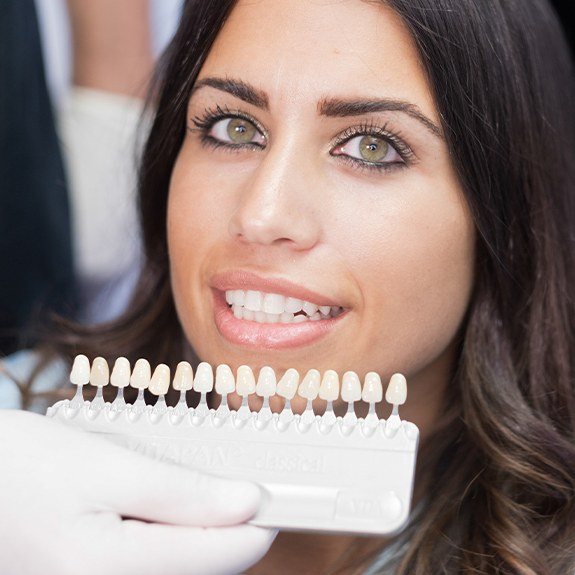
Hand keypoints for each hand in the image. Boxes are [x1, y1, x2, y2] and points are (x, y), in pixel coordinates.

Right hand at [0, 410, 274, 574]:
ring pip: (181, 570)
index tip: (282, 489)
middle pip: (205, 569)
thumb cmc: (22, 467)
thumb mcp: (107, 467)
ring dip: (199, 532)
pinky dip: (171, 539)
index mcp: (111, 571)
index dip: (260, 520)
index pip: (224, 556)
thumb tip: (248, 503)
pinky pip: (153, 569)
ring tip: (193, 488)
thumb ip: (181, 493)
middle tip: (236, 477)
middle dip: (228, 524)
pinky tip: (160, 508)